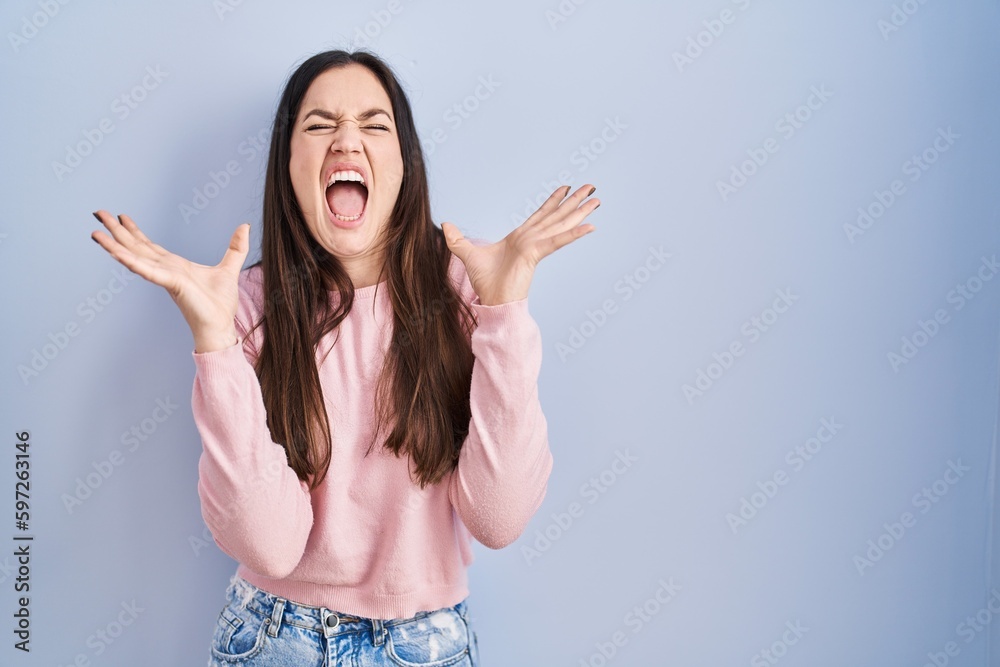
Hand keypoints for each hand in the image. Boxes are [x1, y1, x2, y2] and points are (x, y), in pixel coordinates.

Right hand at [90, 211, 250, 352]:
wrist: (221, 326)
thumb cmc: (221, 304)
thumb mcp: (230, 267)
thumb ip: (236, 247)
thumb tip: (244, 226)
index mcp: (175, 266)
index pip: (150, 246)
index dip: (135, 231)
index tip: (121, 216)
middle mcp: (165, 270)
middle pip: (136, 247)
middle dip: (117, 230)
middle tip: (99, 212)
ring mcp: (165, 277)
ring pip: (135, 257)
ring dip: (115, 245)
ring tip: (95, 232)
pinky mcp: (171, 284)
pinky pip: (147, 270)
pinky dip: (131, 261)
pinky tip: (115, 252)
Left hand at [441, 184, 598, 305]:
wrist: (492, 301)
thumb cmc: (485, 283)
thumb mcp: (466, 254)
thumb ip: (457, 239)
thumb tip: (445, 224)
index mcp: (521, 238)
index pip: (541, 215)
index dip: (554, 201)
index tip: (566, 189)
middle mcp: (532, 239)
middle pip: (557, 215)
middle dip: (574, 201)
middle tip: (592, 187)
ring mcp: (536, 246)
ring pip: (561, 223)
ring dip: (580, 211)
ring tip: (597, 199)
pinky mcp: (536, 254)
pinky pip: (557, 241)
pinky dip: (573, 234)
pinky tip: (590, 225)